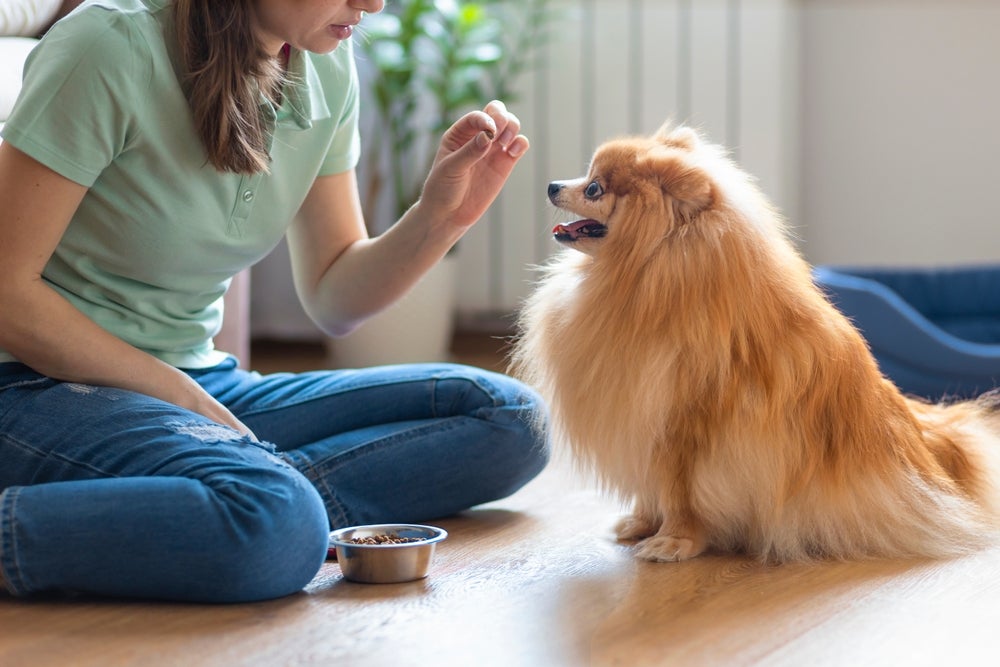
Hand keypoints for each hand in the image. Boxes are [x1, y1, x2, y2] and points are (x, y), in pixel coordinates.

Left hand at [418, 100, 529, 232]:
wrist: (449, 215)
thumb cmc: (442, 189)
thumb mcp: (450, 169)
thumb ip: (469, 152)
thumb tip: (487, 135)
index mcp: (459, 134)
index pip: (476, 116)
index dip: (485, 119)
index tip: (490, 131)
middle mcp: (478, 137)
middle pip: (497, 112)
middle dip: (502, 117)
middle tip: (499, 134)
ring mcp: (493, 150)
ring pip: (511, 125)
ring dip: (512, 128)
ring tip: (505, 143)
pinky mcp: (505, 164)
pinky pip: (519, 145)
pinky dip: (521, 143)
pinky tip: (513, 152)